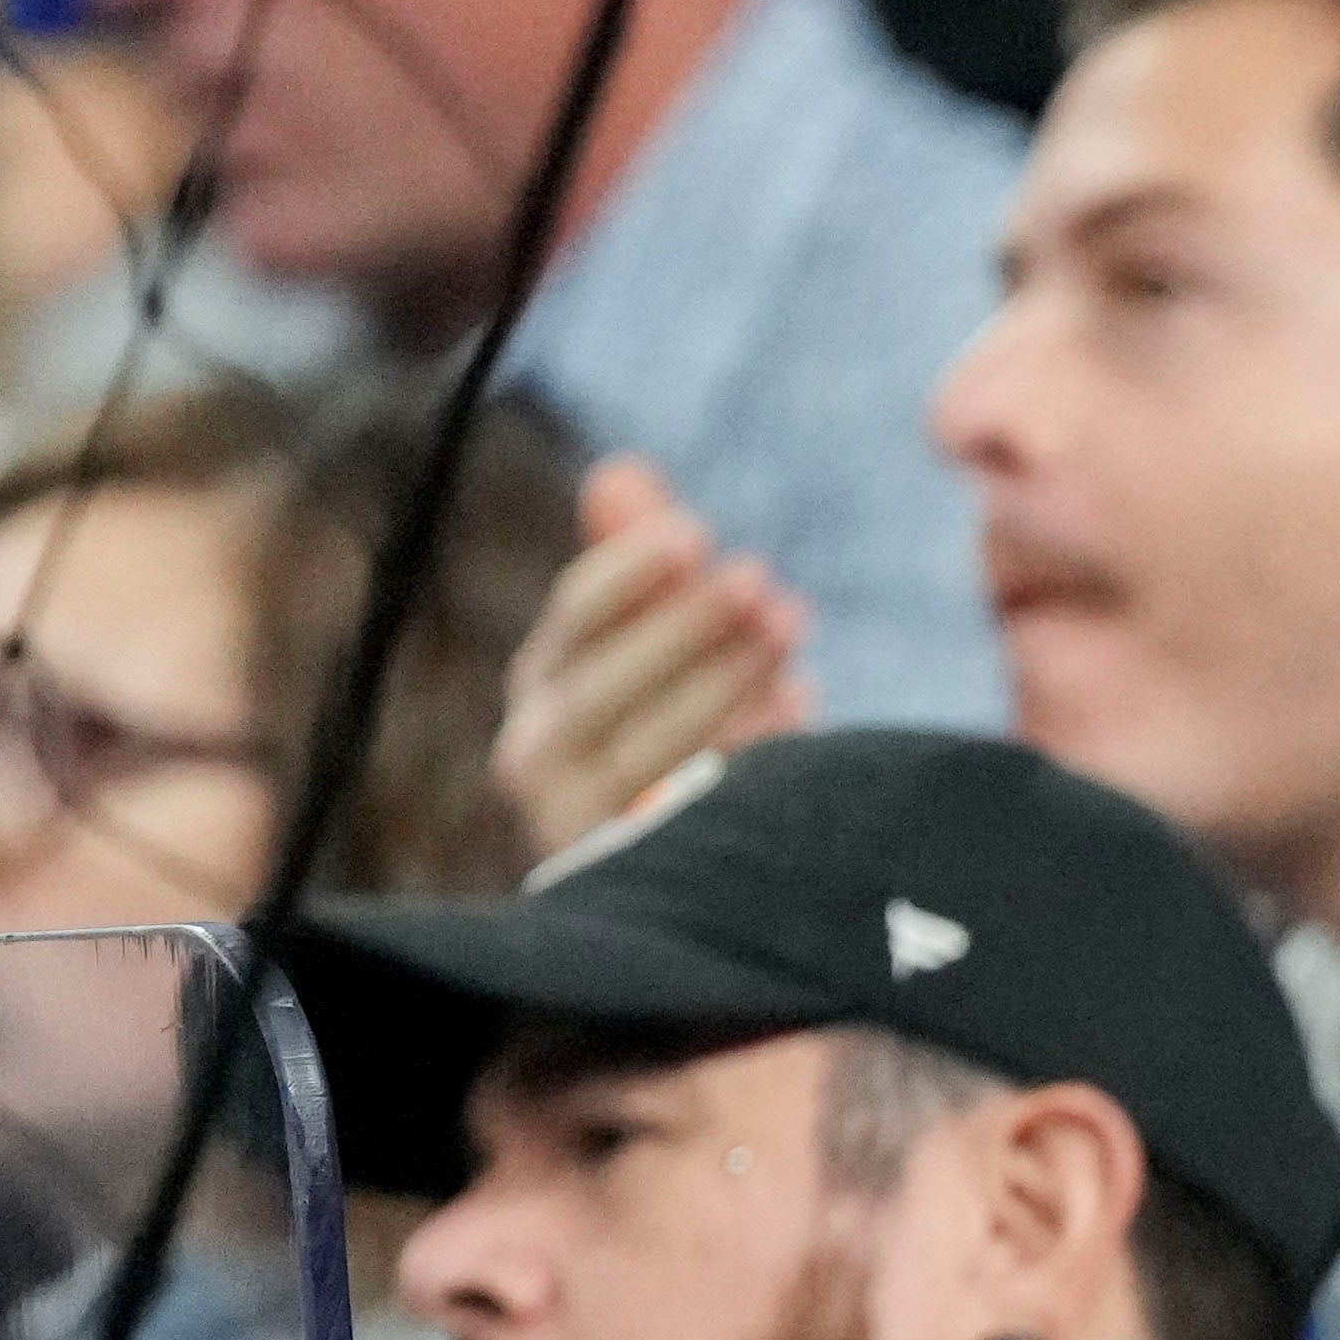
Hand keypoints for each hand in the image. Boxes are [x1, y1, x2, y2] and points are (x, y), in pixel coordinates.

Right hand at [492, 455, 814, 864]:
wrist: (685, 861)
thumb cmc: (670, 727)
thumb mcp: (659, 641)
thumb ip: (637, 560)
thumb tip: (621, 470)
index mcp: (541, 685)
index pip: (574, 618)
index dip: (630, 571)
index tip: (697, 533)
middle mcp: (538, 755)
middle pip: (602, 686)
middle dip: (686, 628)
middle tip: (761, 579)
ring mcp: (581, 821)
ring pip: (643, 750)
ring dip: (723, 682)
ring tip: (790, 626)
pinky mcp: (632, 869)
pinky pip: (686, 809)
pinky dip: (745, 755)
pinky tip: (801, 705)